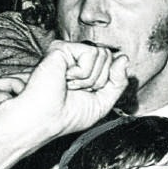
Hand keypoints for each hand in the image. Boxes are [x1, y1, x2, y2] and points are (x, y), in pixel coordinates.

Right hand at [0, 41, 129, 168]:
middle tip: (76, 90)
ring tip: (69, 86)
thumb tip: (123, 59)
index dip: (109, 79)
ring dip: (89, 78)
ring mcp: (67, 53)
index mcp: (83, 70)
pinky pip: (91, 53)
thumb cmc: (66, 116)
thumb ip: (117, 81)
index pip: (112, 62)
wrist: (43, 120)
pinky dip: (83, 72)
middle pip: (109, 57)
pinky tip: (65, 79)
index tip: (89, 92)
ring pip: (102, 54)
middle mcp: (75, 59)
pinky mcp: (60, 48)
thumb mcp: (103, 102)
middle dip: (99, 80)